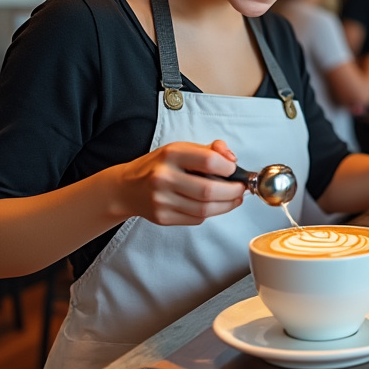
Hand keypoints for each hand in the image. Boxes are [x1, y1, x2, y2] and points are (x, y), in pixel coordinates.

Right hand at [110, 140, 245, 224]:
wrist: (127, 187)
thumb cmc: (159, 166)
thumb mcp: (181, 149)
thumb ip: (209, 150)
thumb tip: (232, 159)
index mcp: (171, 155)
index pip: (208, 161)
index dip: (229, 168)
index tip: (234, 170)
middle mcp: (164, 178)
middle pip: (209, 190)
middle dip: (233, 192)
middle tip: (241, 189)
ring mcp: (162, 200)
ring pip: (205, 209)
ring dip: (227, 205)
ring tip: (234, 199)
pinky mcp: (163, 217)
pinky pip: (196, 219)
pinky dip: (210, 213)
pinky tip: (214, 205)